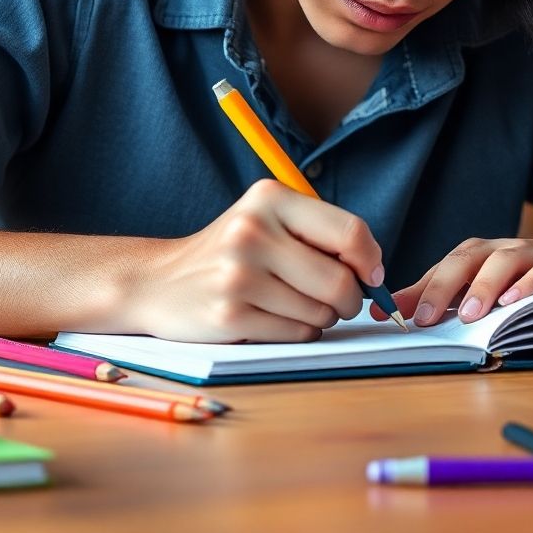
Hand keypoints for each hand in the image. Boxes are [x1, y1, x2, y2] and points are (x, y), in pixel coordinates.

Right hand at [130, 180, 384, 343]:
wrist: (158, 281)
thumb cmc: (231, 251)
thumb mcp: (267, 219)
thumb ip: (319, 233)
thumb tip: (374, 270)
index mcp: (269, 198)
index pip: (350, 231)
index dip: (371, 260)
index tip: (372, 275)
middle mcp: (253, 231)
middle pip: (341, 280)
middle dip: (350, 299)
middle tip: (339, 301)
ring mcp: (239, 274)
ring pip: (321, 312)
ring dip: (321, 317)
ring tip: (294, 304)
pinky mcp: (231, 315)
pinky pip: (297, 334)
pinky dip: (299, 332)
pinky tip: (275, 318)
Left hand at [371, 222, 532, 326]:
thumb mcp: (503, 286)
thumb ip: (460, 296)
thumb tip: (408, 312)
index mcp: (486, 255)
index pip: (442, 267)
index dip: (412, 287)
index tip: (382, 312)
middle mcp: (507, 250)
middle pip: (466, 259)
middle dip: (439, 287)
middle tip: (418, 318)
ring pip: (503, 262)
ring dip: (481, 287)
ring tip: (465, 315)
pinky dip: (530, 284)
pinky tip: (515, 303)